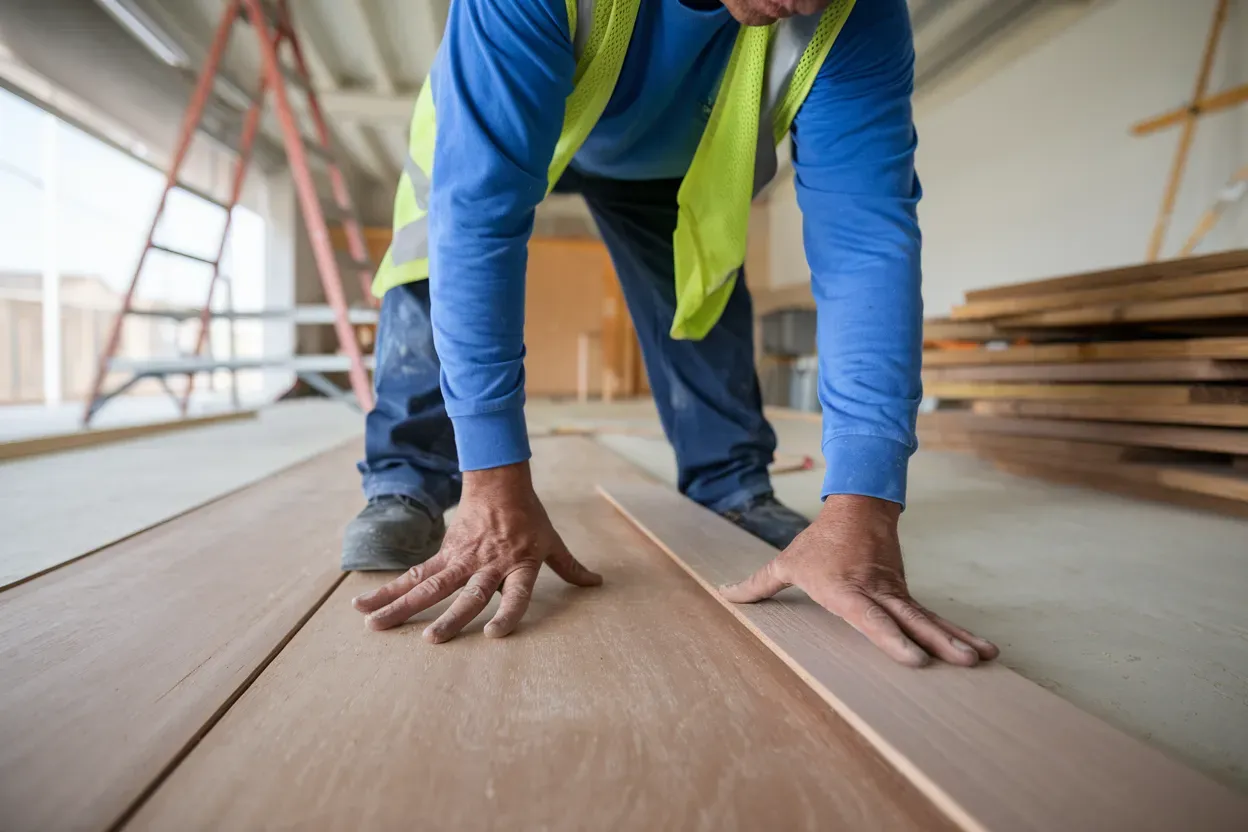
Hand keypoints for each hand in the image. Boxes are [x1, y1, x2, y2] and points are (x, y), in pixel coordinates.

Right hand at [352, 461, 600, 641]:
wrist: (499, 482)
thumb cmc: (528, 518)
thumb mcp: (552, 542)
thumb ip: (571, 567)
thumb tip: (597, 583)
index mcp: (519, 565)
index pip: (517, 595)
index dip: (507, 614)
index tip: (495, 635)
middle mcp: (488, 566)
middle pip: (467, 595)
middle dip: (449, 618)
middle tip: (431, 641)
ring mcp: (462, 560)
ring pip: (431, 586)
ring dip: (403, 606)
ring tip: (377, 625)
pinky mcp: (444, 554)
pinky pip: (415, 575)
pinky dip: (390, 589)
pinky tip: (365, 605)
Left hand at [720, 494, 997, 666]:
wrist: (859, 507)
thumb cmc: (819, 542)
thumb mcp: (786, 562)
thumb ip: (757, 584)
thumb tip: (723, 594)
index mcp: (845, 589)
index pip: (871, 617)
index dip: (890, 638)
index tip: (914, 658)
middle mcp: (876, 593)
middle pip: (909, 619)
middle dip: (937, 641)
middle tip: (962, 661)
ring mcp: (895, 593)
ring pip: (928, 618)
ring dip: (956, 638)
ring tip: (982, 658)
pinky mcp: (907, 594)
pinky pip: (933, 616)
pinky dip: (958, 631)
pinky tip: (981, 649)